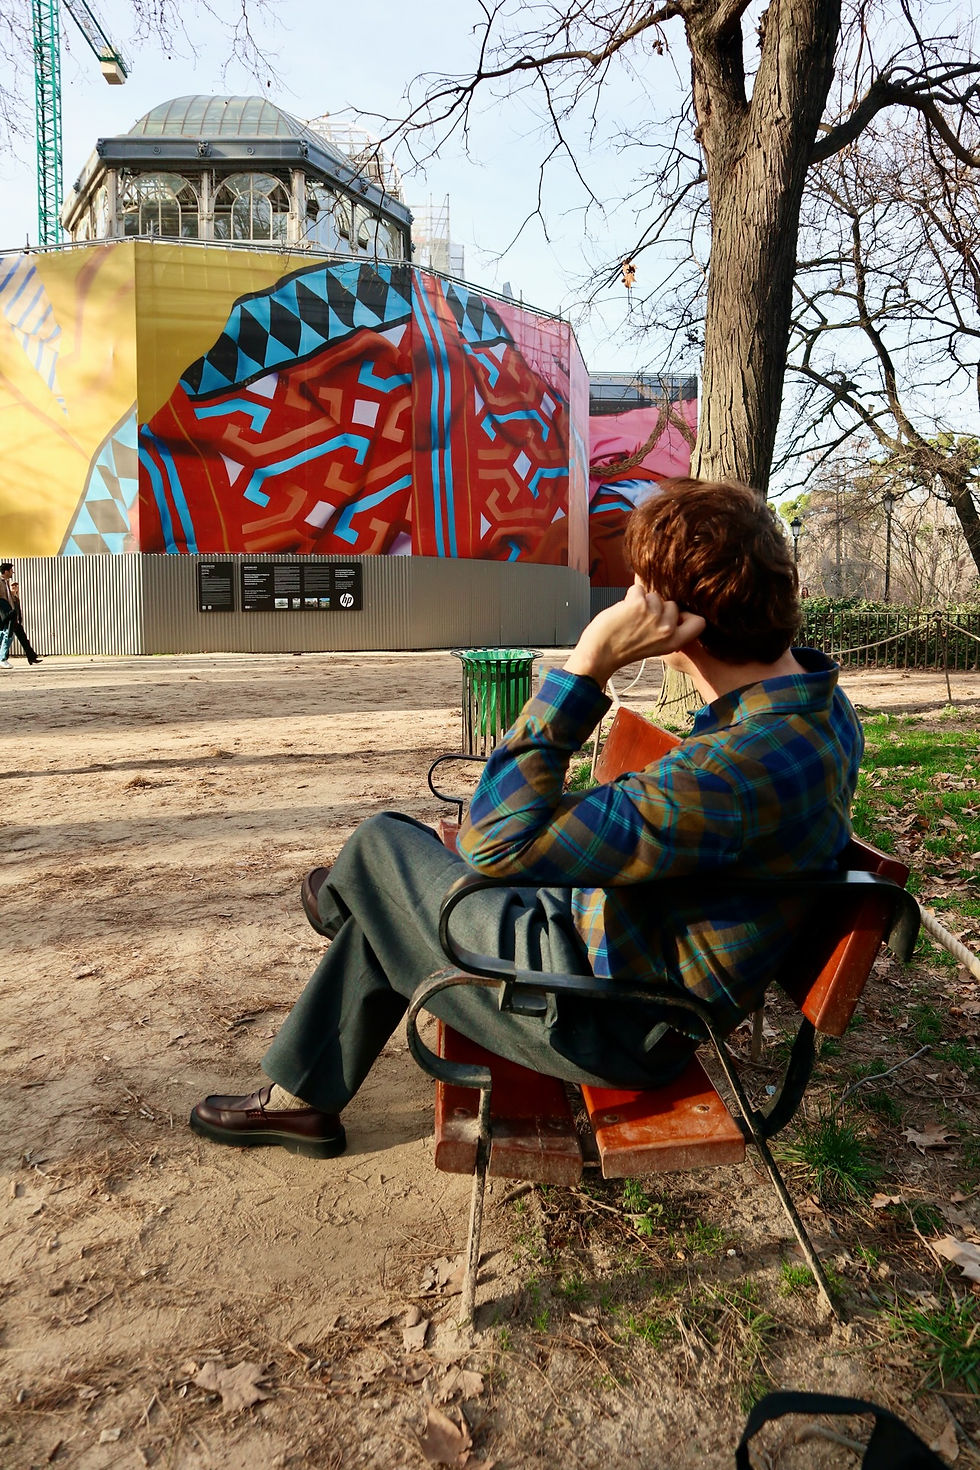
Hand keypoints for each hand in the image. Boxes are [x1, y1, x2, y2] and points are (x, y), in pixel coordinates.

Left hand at [563, 579, 705, 686]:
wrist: (600, 653)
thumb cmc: (623, 649)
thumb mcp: (656, 646)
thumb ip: (668, 630)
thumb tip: (674, 607)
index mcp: (674, 642)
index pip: (699, 623)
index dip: (687, 616)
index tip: (675, 617)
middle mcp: (667, 630)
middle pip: (671, 604)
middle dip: (657, 608)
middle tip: (641, 622)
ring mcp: (653, 616)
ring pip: (654, 595)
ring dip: (642, 602)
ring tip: (630, 618)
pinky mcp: (638, 604)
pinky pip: (638, 589)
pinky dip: (630, 596)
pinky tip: (623, 611)